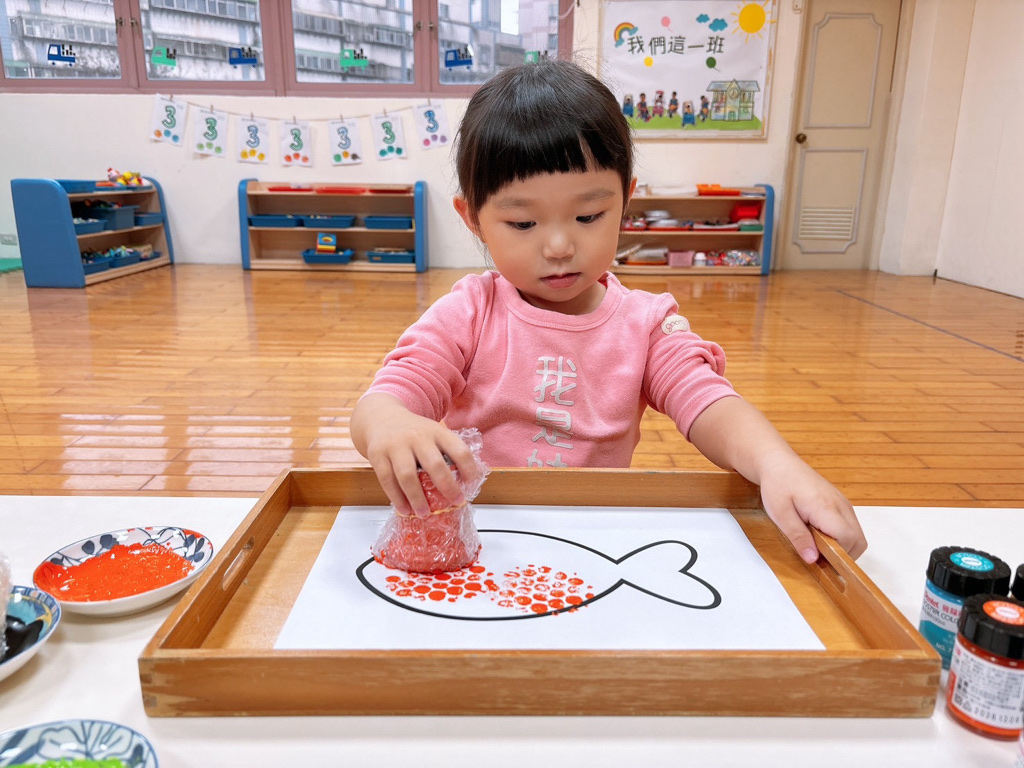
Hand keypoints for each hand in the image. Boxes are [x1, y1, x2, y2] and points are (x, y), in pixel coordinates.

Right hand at [351, 394, 479, 516]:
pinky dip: (397, 499)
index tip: (470, 483)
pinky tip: (405, 509)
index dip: (468, 468)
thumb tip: (464, 482)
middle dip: (448, 487)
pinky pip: (388, 481)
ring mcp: (396, 446)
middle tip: (455, 502)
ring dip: (417, 498)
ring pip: (408, 476)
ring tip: (425, 513)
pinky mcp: (378, 456)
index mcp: (436, 432)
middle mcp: (417, 437)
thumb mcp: (433, 433)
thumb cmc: (413, 432)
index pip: (459, 450)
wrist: (382, 417)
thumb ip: (447, 452)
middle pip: (435, 465)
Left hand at [758, 451, 865, 562]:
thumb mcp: (780, 515)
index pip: (848, 539)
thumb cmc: (778, 486)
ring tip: (815, 543)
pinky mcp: (841, 503)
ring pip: (857, 535)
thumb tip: (813, 559)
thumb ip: (798, 537)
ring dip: (841, 546)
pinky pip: (850, 527)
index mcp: (825, 507)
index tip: (817, 558)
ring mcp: (844, 503)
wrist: (780, 463)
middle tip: (816, 554)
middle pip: (858, 541)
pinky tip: (819, 534)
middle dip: (841, 555)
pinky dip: (841, 537)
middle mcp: (841, 505)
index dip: (836, 555)